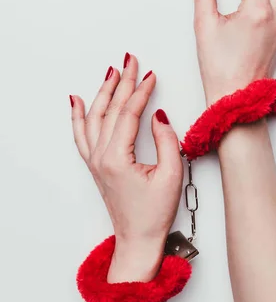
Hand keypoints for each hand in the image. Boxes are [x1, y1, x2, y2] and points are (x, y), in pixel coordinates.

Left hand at [70, 55, 182, 281]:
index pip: (128, 114)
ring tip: (111, 72)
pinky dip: (78, 115)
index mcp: (117, 158)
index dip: (141, 91)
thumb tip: (159, 115)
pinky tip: (77, 101)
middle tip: (131, 61)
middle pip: (110, 110)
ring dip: (102, 92)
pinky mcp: (96, 165)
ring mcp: (95, 161)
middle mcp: (101, 157)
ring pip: (93, 118)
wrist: (138, 240)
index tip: (151, 76)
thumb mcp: (171, 175)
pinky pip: (81, 134)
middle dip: (122, 82)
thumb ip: (166, 141)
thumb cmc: (154, 213)